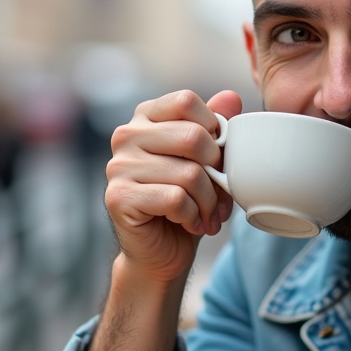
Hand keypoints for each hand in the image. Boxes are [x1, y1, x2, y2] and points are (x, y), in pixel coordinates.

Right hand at [105, 89, 242, 284]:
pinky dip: (193, 216)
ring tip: (208, 215)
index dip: (213, 128)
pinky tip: (190, 223)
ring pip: (189, 174)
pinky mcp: (119, 197)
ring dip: (209, 201)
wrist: (162, 253)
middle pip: (192, 137)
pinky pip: (175, 199)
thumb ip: (216, 127)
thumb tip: (231, 97)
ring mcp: (118, 166)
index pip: (185, 101)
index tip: (217, 157)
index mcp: (146, 118)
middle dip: (217, 172)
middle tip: (221, 195)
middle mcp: (126, 135)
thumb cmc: (186, 203)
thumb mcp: (207, 162)